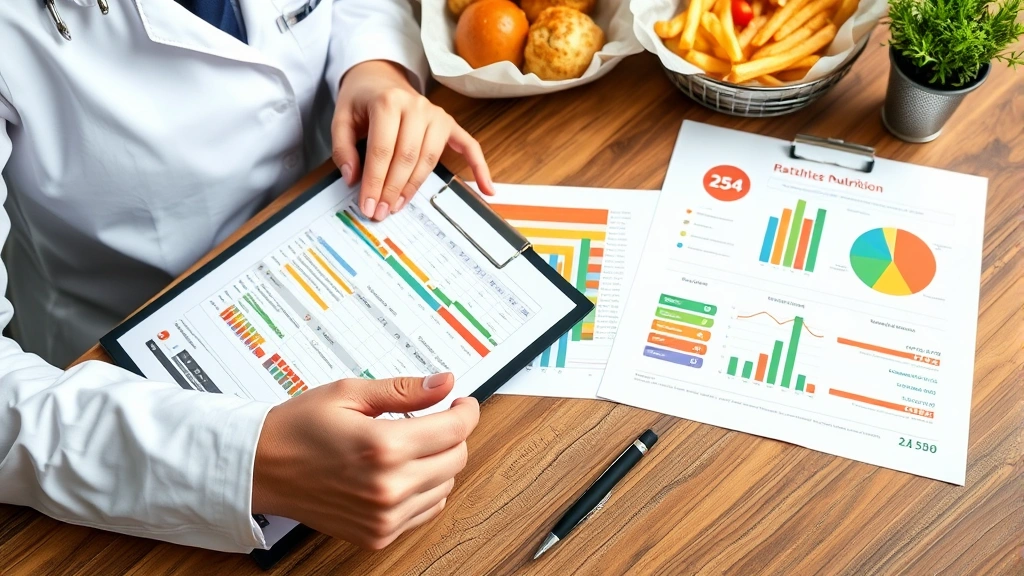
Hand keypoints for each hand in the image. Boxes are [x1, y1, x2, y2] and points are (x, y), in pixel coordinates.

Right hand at [251, 373, 479, 548]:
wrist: (260, 468)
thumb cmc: (298, 428)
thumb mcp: (349, 394)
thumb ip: (404, 390)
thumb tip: (444, 384)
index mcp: (382, 446)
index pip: (455, 430)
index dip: (467, 412)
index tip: (463, 403)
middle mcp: (387, 486)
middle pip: (457, 458)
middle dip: (454, 434)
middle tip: (436, 419)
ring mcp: (384, 516)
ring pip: (446, 486)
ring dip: (440, 463)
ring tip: (410, 446)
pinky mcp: (378, 534)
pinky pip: (426, 511)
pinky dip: (426, 489)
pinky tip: (404, 472)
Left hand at [332, 60, 494, 221]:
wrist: (381, 77)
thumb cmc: (362, 100)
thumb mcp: (341, 117)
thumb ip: (343, 148)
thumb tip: (354, 178)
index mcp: (388, 102)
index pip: (382, 151)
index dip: (374, 182)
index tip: (368, 205)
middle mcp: (416, 106)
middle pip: (406, 158)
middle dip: (392, 189)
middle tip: (380, 211)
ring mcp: (436, 114)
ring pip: (429, 159)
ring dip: (414, 187)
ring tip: (398, 206)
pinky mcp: (448, 123)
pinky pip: (468, 146)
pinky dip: (480, 167)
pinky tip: (487, 189)